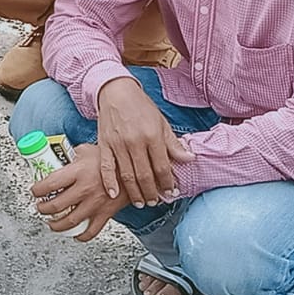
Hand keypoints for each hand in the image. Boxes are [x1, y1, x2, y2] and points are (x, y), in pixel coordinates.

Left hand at [30, 143, 126, 241]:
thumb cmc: (114, 158)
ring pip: (69, 221)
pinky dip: (81, 236)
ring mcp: (94, 204)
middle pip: (55, 206)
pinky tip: (75, 234)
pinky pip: (91, 231)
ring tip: (51, 223)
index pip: (49, 184)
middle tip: (40, 207)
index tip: (35, 191)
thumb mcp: (89, 150)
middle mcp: (84, 189)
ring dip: (56, 225)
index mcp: (77, 172)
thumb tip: (61, 156)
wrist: (137, 170)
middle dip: (43, 209)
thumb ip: (73, 154)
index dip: (37, 190)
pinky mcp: (105, 213)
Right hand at [95, 76, 194, 207]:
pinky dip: (110, 182)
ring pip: (127, 175)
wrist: (116, 92)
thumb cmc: (140, 106)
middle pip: (144, 175)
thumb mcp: (162, 122)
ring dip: (135, 193)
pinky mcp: (104, 145)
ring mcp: (118, 144)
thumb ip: (174, 143)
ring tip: (141, 202)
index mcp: (152, 135)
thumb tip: (189, 158)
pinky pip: (106, 168)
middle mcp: (135, 141)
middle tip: (155, 202)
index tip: (170, 192)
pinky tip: (114, 194)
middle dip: (151, 192)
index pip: (162, 167)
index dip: (167, 183)